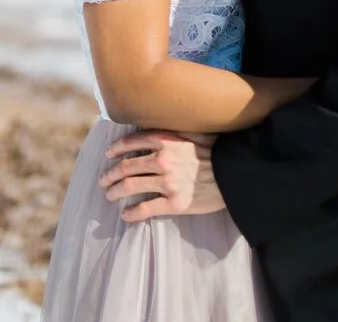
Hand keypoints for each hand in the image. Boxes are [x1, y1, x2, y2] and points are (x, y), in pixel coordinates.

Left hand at [100, 130, 224, 221]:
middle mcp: (163, 160)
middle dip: (111, 174)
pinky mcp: (175, 203)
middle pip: (127, 167)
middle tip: (103, 180)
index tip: (108, 154)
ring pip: (131, 187)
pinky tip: (126, 215)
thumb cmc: (217, 150)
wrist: (234, 173)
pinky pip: (147, 209)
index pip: (132, 142)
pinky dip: (133, 213)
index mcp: (167, 140)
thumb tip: (156, 122)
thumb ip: (174, 129)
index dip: (116, 149)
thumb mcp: (195, 131)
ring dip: (115, 191)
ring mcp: (168, 183)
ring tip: (109, 195)